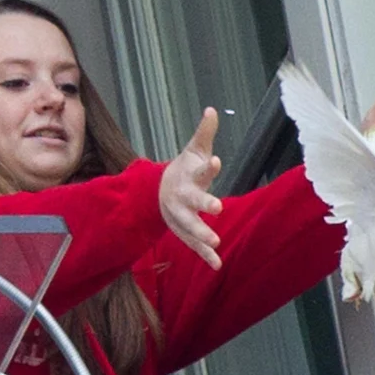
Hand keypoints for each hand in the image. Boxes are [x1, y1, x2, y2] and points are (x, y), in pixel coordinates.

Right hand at [160, 108, 222, 269]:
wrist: (156, 192)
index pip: (198, 171)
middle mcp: (183, 198)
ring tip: (215, 242)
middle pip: (192, 202)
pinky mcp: (184, 232)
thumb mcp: (193, 150)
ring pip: (191, 226)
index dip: (207, 167)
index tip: (215, 161)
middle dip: (203, 205)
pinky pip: (195, 245)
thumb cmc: (182, 169)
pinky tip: (218, 265)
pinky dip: (205, 255)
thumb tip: (212, 109)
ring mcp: (182, 216)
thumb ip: (204, 134)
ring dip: (202, 234)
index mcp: (188, 178)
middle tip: (218, 207)